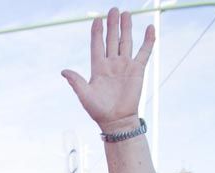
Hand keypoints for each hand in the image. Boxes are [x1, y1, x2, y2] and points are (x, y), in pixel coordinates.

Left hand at [61, 8, 154, 130]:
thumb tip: (63, 71)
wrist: (116, 121)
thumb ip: (76, 82)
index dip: (97, 32)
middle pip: (112, 39)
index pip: (97, 45)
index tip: (97, 19)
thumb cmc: (98, 111)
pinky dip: (148, 40)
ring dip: (126, 28)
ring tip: (126, 13)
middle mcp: (111, 64)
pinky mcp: (138, 70)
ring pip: (126, 42)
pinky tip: (150, 28)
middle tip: (113, 9)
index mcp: (98, 68)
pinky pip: (145, 52)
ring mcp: (125, 65)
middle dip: (112, 25)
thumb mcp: (84, 95)